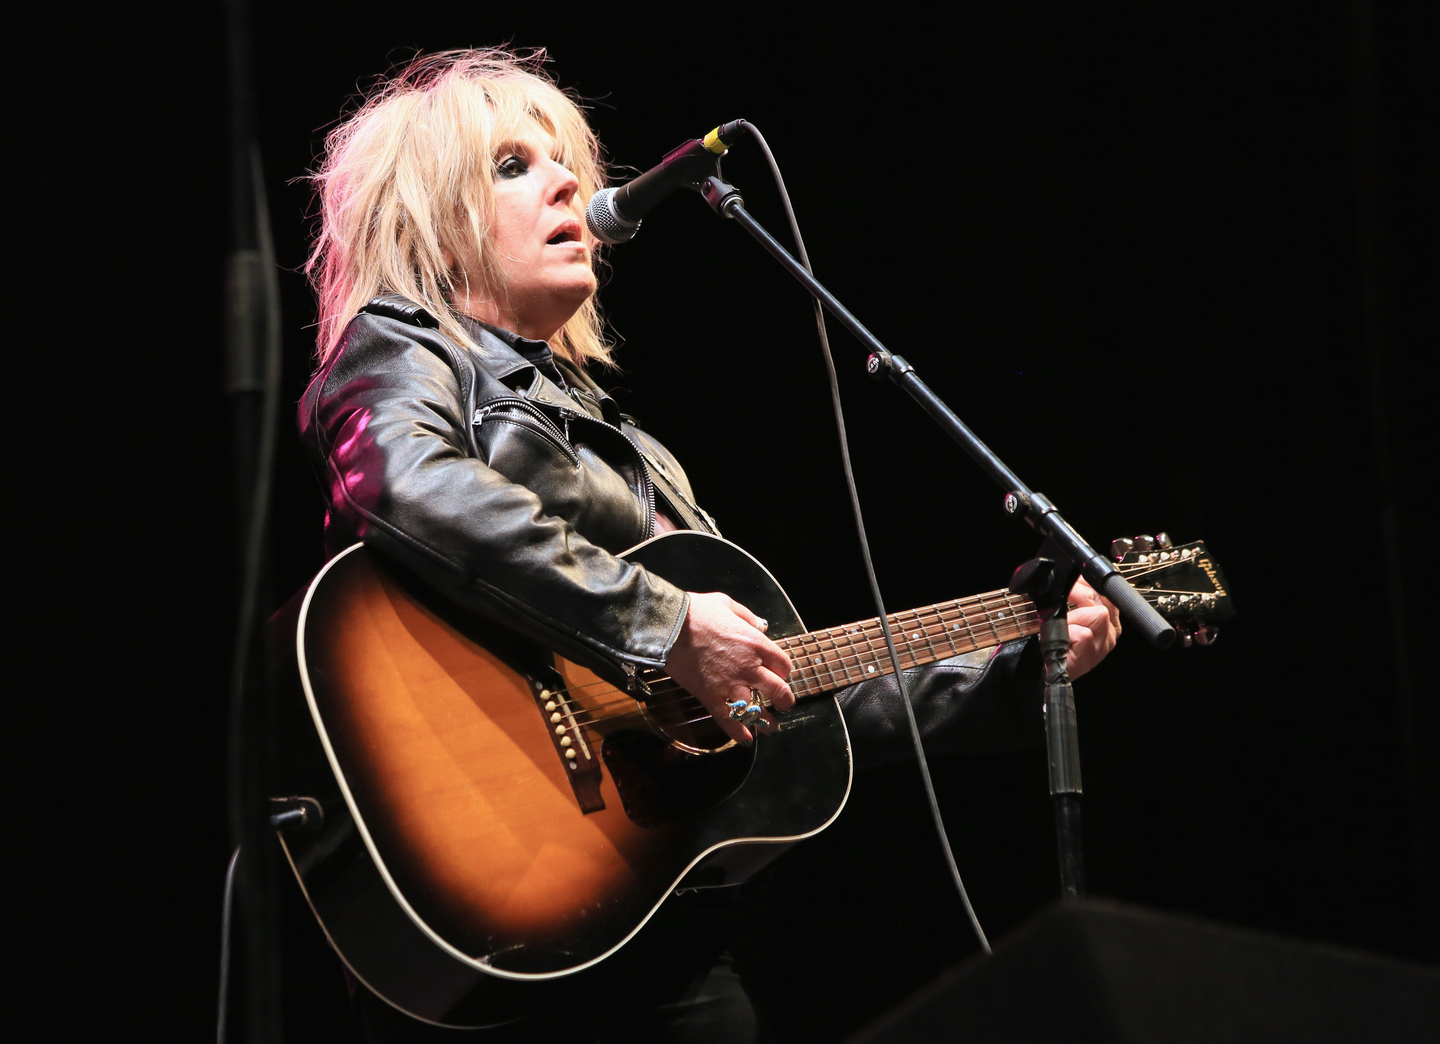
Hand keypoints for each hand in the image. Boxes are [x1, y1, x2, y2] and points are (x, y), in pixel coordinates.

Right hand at [664, 592, 794, 744]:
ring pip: (757, 710)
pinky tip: (745, 740)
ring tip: (771, 727)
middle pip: (779, 691)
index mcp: (756, 644)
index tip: (778, 672)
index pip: (783, 664)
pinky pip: (728, 720)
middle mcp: (749, 667)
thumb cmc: (696, 612)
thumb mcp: (727, 604)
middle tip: (784, 704)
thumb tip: (758, 626)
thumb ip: (747, 616)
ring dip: (766, 722)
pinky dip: (738, 733)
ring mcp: (730, 685)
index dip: (783, 670)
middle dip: (784, 700)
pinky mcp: (711, 697)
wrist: (669, 627)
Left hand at [1067, 578, 1120, 679]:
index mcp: (1110, 620)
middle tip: (1061, 595)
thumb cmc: (1059, 644)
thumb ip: (1077, 599)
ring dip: (1073, 615)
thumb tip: (1071, 578)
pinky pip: (1083, 633)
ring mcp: (1103, 644)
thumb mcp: (1071, 616)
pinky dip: (1068, 631)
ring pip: (1097, 614)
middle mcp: (1111, 632)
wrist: (1049, 672)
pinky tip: (1061, 638)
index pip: (1107, 591)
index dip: (1088, 582)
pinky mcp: (1092, 655)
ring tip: (1062, 623)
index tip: (1073, 578)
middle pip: (1103, 600)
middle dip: (1078, 592)